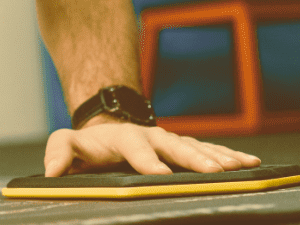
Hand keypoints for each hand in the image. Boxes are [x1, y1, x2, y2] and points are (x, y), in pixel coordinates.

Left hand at [43, 117, 261, 176]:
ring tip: (241, 167)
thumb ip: (59, 153)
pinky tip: (249, 164)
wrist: (108, 126)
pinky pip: (210, 151)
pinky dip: (229, 156)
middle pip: (173, 145)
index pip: (134, 147)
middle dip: (193, 158)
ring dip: (219, 157)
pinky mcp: (184, 148)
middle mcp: (152, 136)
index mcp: (124, 137)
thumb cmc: (88, 143)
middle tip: (213, 172)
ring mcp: (170, 141)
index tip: (158, 173)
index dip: (146, 160)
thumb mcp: (67, 143)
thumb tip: (50, 172)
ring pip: (197, 147)